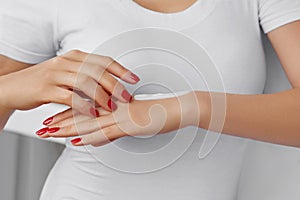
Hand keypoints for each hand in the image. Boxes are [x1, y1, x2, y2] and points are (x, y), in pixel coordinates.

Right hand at [0, 50, 139, 116]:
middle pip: (97, 70)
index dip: (121, 70)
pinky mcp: (46, 89)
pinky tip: (92, 113)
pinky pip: (69, 96)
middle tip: (126, 97)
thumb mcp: (67, 74)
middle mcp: (66, 62)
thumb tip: (110, 86)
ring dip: (101, 96)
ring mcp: (55, 74)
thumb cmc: (45, 82)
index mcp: (74, 57)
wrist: (14, 87)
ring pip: (85, 81)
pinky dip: (83, 106)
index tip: (134, 79)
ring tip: (111, 107)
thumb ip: (86, 77)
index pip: (103, 61)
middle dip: (115, 85)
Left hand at [39, 93, 197, 145]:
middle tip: (43, 126)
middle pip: (82, 115)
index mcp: (115, 104)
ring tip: (51, 133)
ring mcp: (122, 115)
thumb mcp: (134, 118)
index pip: (86, 108)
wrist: (179, 108)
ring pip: (90, 122)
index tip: (52, 118)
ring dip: (69, 129)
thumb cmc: (159, 111)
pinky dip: (92, 137)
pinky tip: (79, 141)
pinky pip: (109, 130)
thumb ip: (116, 126)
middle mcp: (115, 108)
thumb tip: (101, 137)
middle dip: (60, 122)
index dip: (67, 114)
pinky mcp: (131, 123)